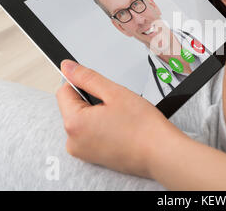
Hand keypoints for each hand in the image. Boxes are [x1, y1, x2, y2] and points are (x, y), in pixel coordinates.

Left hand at [56, 59, 184, 177]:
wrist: (161, 153)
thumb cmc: (143, 127)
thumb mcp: (114, 92)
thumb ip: (87, 77)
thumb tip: (67, 67)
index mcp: (74, 123)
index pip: (64, 91)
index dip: (83, 83)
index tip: (100, 86)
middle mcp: (73, 141)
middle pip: (74, 107)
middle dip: (93, 101)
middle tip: (117, 105)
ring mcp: (83, 152)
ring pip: (85, 121)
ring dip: (99, 114)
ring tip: (121, 119)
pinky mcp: (94, 158)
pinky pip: (92, 134)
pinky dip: (103, 128)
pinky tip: (122, 129)